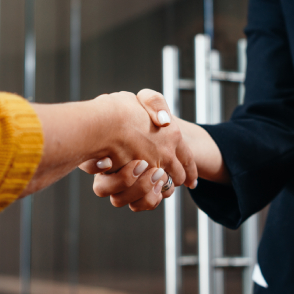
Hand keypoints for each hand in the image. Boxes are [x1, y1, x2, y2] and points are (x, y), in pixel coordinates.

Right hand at [80, 89, 197, 202]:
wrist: (101, 124)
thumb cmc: (118, 109)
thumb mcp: (143, 98)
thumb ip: (157, 104)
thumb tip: (165, 120)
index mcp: (172, 134)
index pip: (188, 158)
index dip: (190, 170)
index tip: (191, 180)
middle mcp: (166, 153)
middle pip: (178, 176)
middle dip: (176, 180)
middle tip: (173, 182)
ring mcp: (152, 167)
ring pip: (165, 187)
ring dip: (162, 188)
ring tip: (155, 186)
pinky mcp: (137, 179)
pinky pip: (149, 194)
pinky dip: (148, 195)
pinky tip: (141, 190)